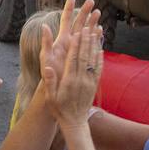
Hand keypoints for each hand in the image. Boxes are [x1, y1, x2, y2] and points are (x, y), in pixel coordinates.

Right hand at [42, 3, 102, 126]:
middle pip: (84, 56)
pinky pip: (98, 69)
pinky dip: (99, 58)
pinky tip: (100, 49)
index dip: (76, 45)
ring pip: (93, 60)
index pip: (73, 59)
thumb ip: (50, 82)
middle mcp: (81, 80)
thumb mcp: (50, 97)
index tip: (77, 33)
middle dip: (86, 41)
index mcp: (69, 81)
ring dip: (94, 46)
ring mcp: (89, 82)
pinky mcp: (94, 85)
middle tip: (87, 26)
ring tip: (95, 32)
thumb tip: (47, 68)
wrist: (74, 123)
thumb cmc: (59, 109)